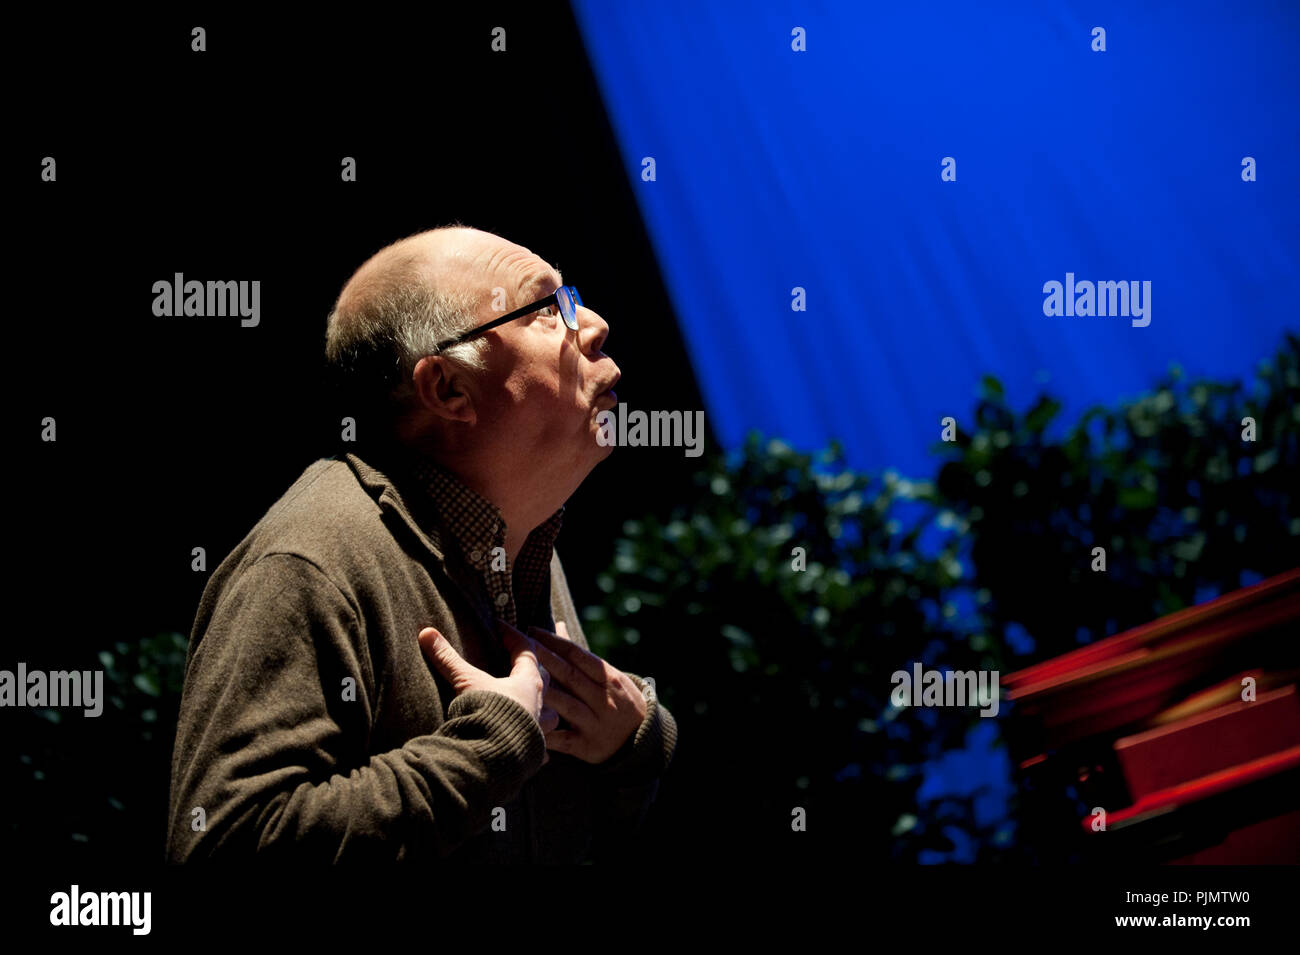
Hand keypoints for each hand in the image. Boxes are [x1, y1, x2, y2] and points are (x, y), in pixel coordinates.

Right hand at [419, 624, 561, 760]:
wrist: (494, 758)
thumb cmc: (487, 714)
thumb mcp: (466, 682)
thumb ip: (447, 658)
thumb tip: (426, 633)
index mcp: (529, 682)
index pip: (526, 650)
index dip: (512, 636)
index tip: (500, 627)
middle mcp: (541, 704)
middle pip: (546, 678)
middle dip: (537, 667)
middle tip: (528, 659)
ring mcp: (540, 730)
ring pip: (552, 714)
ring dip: (546, 708)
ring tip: (539, 706)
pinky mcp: (535, 753)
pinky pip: (543, 747)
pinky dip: (539, 745)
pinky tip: (539, 751)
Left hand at [505, 618, 647, 763]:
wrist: (642, 739)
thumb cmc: (618, 699)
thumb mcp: (607, 675)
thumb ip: (579, 654)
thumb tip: (558, 624)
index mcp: (609, 678)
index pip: (578, 655)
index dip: (553, 641)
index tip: (531, 629)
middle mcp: (603, 699)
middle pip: (569, 676)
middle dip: (543, 658)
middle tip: (519, 644)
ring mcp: (596, 723)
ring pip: (566, 705)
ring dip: (543, 693)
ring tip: (518, 681)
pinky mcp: (588, 747)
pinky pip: (564, 740)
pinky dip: (547, 733)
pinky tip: (528, 724)